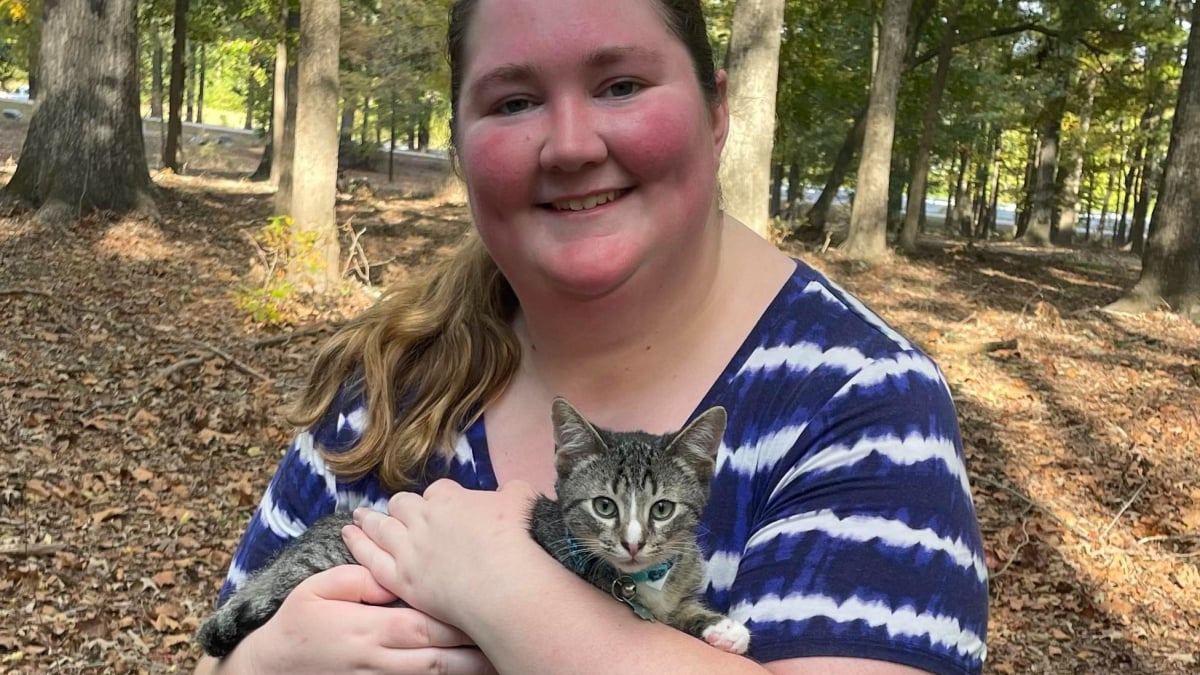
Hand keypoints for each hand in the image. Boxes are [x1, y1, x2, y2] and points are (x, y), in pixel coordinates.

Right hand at [214, 564, 496, 674]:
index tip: (490, 605)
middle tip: (511, 635)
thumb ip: (358, 579)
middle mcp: (381, 660)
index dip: (459, 620)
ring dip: (470, 668)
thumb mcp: (318, 589)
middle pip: (440, 657)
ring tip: (504, 657)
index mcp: (369, 629)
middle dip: (477, 648)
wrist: (273, 668)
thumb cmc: (299, 621)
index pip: (424, 626)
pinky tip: (473, 669)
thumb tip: (390, 574)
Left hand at [344, 479, 546, 630]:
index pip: (438, 492)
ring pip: (381, 528)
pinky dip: (358, 545)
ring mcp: (409, 549)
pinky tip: (349, 536)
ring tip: (359, 516)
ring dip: (369, 519)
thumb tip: (511, 492)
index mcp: (450, 498)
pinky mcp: (402, 579)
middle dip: (401, 507)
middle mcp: (423, 519)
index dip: (441, 501)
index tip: (446, 509)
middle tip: (397, 510)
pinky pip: (371, 560)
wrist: (504, 584)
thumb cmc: (516, 542)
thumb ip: (512, 492)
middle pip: (404, 506)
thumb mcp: (522, 501)